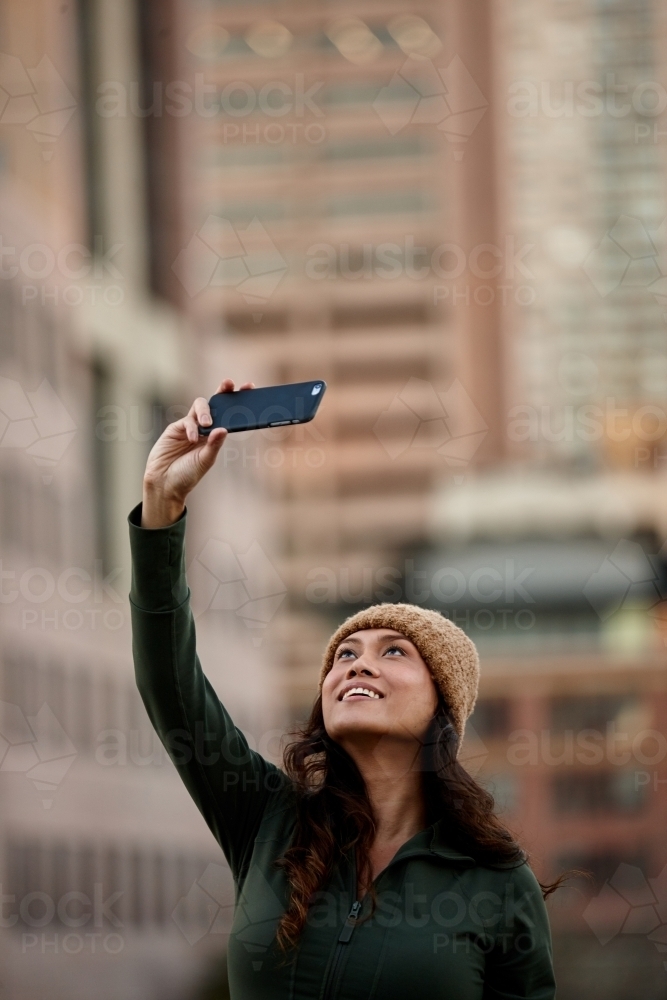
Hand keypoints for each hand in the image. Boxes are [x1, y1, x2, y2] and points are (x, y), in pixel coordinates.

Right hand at [141, 378, 254, 527]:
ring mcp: (189, 427)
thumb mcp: (205, 461)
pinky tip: (192, 439)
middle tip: (229, 384)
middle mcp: (203, 429)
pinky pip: (186, 421)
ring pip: (200, 406)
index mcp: (215, 436)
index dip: (238, 401)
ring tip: (207, 424)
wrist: (164, 484)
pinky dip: (191, 428)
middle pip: (215, 404)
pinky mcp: (175, 428)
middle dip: (223, 391)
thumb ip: (213, 445)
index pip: (229, 415)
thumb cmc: (187, 475)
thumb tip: (224, 429)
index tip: (250, 388)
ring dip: (205, 412)